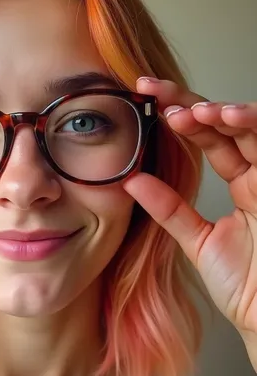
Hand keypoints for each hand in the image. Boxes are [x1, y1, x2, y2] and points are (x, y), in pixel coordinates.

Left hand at [123, 77, 256, 371]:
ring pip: (253, 128)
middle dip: (192, 102)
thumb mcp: (197, 240)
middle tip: (155, 91)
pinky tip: (228, 116)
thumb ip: (169, 209)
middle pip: (228, 124)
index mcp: (242, 184)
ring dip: (222, 111)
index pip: (209, 138)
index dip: (180, 115)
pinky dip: (253, 126)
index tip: (145, 97)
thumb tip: (131, 179)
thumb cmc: (243, 285)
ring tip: (190, 109)